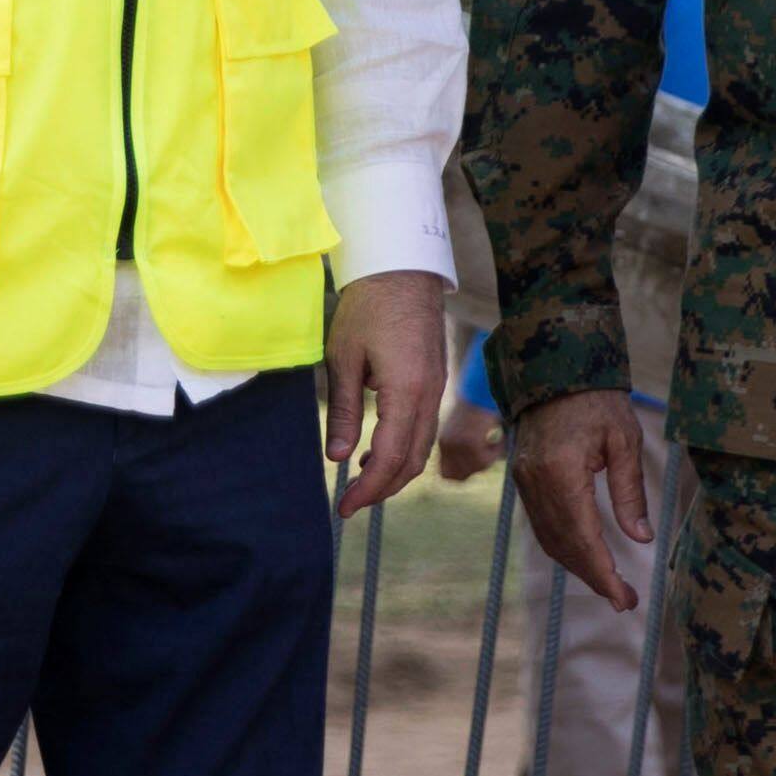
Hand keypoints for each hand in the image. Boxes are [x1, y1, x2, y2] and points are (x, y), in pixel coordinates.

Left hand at [320, 270, 445, 519]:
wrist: (402, 268)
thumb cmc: (367, 308)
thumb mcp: (343, 359)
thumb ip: (345, 412)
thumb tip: (339, 458)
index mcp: (407, 392)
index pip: (391, 457)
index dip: (369, 489)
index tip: (345, 507)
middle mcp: (429, 396)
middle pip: (412, 461)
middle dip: (382, 489)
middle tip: (350, 503)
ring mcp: (436, 388)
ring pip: (422, 447)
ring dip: (395, 472)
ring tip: (362, 482)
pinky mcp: (434, 380)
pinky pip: (424, 428)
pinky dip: (404, 450)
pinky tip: (378, 450)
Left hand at [432, 397, 503, 482]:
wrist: (484, 389)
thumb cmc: (479, 406)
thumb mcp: (464, 430)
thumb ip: (463, 451)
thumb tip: (475, 469)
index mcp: (443, 443)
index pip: (446, 475)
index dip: (462, 473)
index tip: (476, 462)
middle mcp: (446, 446)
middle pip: (460, 477)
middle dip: (475, 469)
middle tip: (487, 453)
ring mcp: (458, 445)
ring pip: (476, 469)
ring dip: (488, 459)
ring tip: (495, 442)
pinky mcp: (471, 442)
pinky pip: (486, 460)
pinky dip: (496, 452)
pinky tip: (498, 438)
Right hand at [508, 387, 653, 610]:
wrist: (556, 370)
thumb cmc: (597, 401)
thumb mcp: (624, 441)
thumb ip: (630, 491)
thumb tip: (641, 538)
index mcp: (561, 472)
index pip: (583, 537)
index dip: (603, 573)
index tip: (624, 599)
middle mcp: (535, 483)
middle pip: (564, 546)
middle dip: (594, 577)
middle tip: (625, 601)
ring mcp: (524, 483)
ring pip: (550, 540)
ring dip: (578, 566)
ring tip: (611, 585)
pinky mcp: (523, 480)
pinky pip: (542, 525)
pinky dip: (565, 547)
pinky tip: (587, 556)